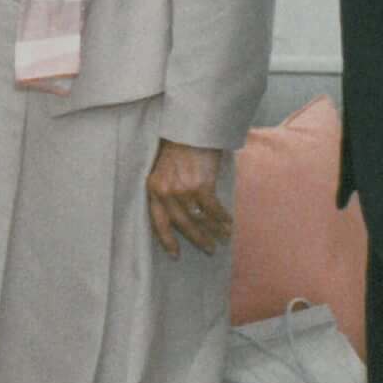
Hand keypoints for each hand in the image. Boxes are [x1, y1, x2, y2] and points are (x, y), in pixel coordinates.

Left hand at [145, 139, 230, 260]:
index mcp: (153, 188)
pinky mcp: (201, 186)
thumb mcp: (163, 168)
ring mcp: (184, 190)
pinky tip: (229, 223)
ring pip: (200, 219)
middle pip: (183, 224)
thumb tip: (180, 213)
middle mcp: (166, 192)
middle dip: (198, 239)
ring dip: (213, 230)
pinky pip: (213, 209)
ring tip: (223, 237)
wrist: (191, 128)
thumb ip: (166, 188)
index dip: (167, 240)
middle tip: (209, 249)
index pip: (158, 221)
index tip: (175, 255)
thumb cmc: (178, 146)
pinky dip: (222, 218)